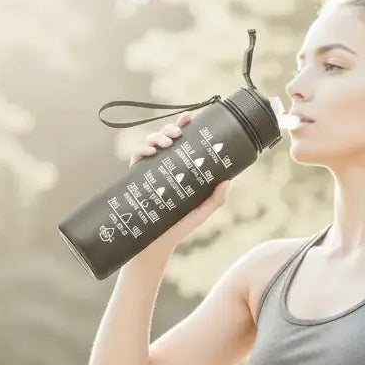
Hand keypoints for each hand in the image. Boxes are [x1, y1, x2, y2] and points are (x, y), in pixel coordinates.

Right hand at [130, 113, 230, 259]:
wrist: (155, 246)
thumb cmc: (179, 229)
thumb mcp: (201, 213)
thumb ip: (215, 199)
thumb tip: (229, 181)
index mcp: (180, 170)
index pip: (183, 143)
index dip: (184, 127)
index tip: (190, 117)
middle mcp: (164, 168)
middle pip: (165, 138)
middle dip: (171, 129)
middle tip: (178, 132)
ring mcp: (149, 172)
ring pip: (150, 143)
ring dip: (157, 136)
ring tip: (167, 141)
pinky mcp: (135, 180)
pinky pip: (136, 158)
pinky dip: (142, 149)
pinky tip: (151, 151)